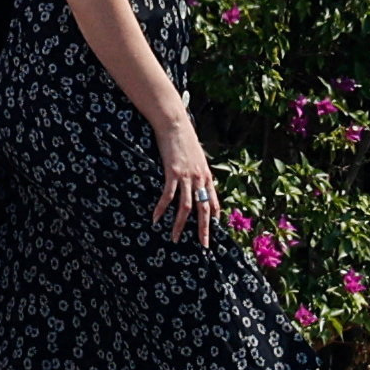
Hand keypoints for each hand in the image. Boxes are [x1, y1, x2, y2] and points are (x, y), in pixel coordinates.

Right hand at [152, 116, 216, 244]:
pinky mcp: (173, 173)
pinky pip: (168, 196)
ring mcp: (187, 177)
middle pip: (203, 209)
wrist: (175, 124)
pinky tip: (155, 219)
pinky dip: (161, 209)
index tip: (213, 229)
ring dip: (180, 225)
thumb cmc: (184, 137)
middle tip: (202, 245)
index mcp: (206, 175)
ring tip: (175, 238)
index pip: (213, 200)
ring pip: (186, 207)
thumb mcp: (196, 155)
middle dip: (203, 230)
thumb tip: (195, 175)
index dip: (213, 216)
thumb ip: (196, 168)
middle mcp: (200, 178)